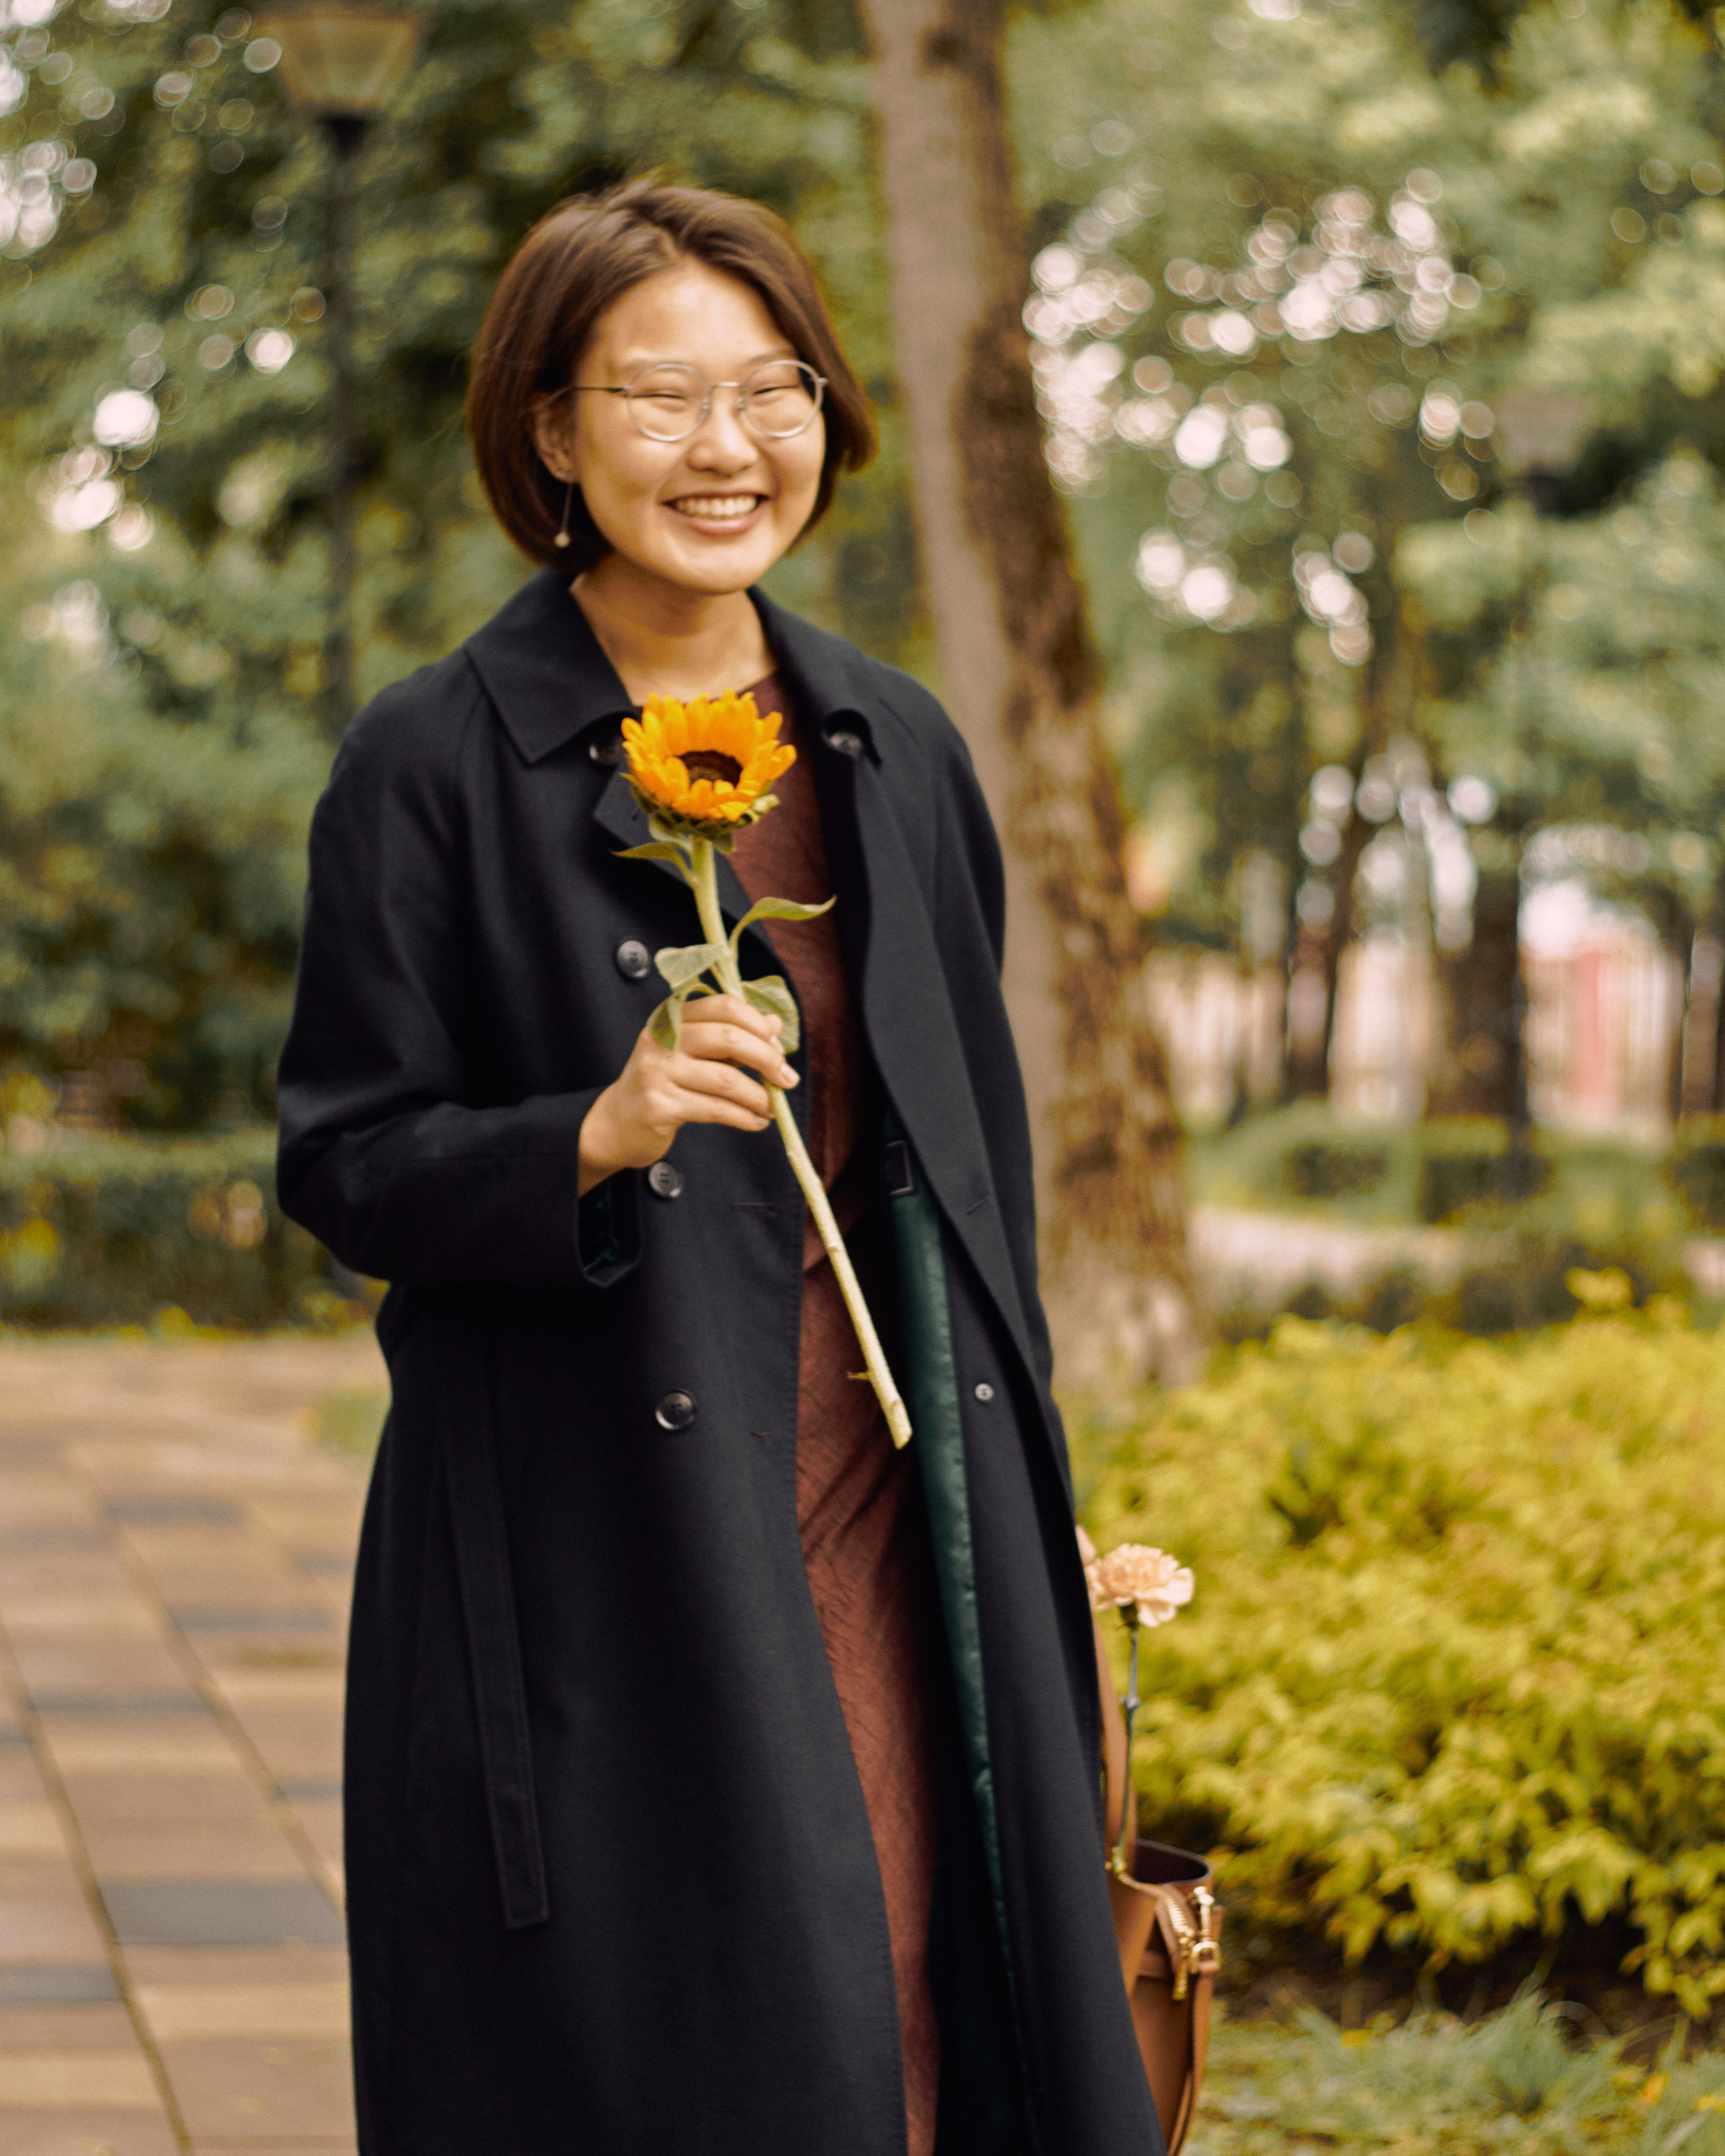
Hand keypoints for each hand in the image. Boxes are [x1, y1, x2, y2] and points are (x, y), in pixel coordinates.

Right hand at [578, 993, 798, 1194]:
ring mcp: (657, 1072)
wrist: (618, 1122)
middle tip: (786, 1079)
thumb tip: (774, 1026)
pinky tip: (756, 1122)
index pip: (724, 1006)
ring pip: (726, 1079)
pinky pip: (715, 1110)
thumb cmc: (664, 1083)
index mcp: (672, 1017)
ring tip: (772, 1108)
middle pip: (728, 1037)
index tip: (778, 1048)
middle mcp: (661, 1039)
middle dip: (767, 1059)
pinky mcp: (658, 1106)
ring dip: (759, 1096)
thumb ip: (732, 1036)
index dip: (758, 1025)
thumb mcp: (695, 1052)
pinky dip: (744, 1117)